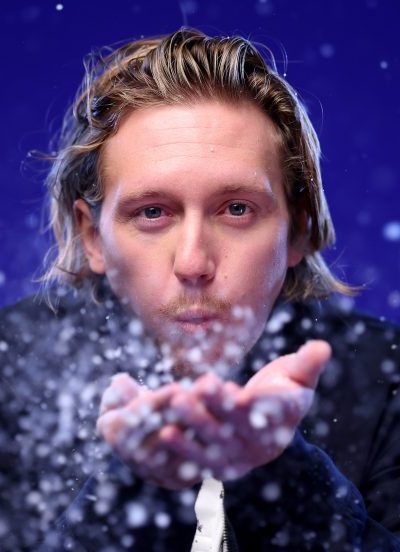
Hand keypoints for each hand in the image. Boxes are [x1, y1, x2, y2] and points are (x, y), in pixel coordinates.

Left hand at [97, 341, 330, 488]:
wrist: (271, 427)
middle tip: (195, 389)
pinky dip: (182, 447)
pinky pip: (199, 458)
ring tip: (175, 404)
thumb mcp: (298, 376)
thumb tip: (323, 346)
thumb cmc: (282, 392)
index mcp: (279, 420)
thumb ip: (308, 364)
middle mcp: (258, 442)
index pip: (264, 412)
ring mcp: (237, 456)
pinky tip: (164, 431)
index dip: (250, 404)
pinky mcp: (218, 462)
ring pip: (213, 443)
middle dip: (215, 409)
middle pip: (234, 427)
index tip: (236, 392)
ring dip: (194, 426)